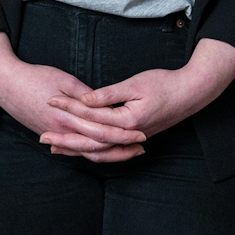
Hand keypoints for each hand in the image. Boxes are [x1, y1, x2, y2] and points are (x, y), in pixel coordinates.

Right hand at [0, 33, 145, 161]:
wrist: (6, 83)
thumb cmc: (36, 76)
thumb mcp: (65, 80)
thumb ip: (86, 96)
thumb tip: (105, 107)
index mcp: (68, 117)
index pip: (101, 131)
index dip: (123, 134)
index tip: (141, 133)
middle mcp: (62, 131)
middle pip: (97, 148)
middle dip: (121, 149)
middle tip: (141, 148)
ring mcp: (54, 135)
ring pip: (85, 152)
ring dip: (107, 154)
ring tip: (126, 152)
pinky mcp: (47, 134)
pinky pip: (72, 150)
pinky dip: (87, 154)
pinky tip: (99, 154)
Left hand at [44, 38, 234, 156]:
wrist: (192, 93)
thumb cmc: (166, 84)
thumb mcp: (136, 84)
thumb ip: (108, 94)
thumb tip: (85, 99)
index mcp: (127, 121)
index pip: (91, 116)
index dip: (69, 107)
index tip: (50, 100)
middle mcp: (129, 135)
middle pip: (90, 141)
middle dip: (65, 139)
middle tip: (42, 137)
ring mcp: (132, 139)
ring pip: (99, 150)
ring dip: (77, 149)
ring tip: (55, 148)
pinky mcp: (134, 138)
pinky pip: (110, 150)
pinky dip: (93, 150)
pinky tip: (82, 148)